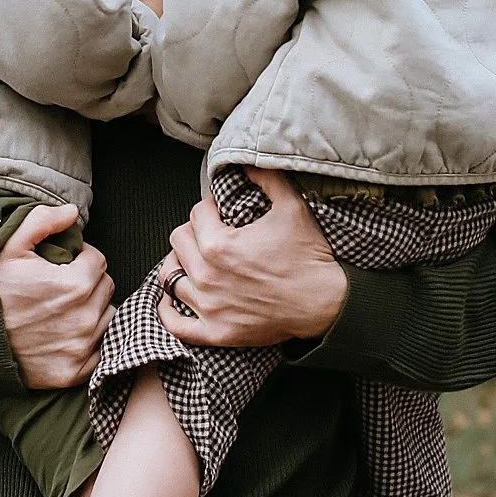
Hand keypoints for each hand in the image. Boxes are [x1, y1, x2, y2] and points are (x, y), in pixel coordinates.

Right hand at [0, 205, 113, 388]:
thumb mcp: (10, 246)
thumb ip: (43, 221)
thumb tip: (73, 212)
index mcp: (75, 284)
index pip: (98, 261)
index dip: (80, 259)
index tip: (62, 265)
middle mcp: (84, 318)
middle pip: (105, 288)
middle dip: (88, 283)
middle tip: (61, 287)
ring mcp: (80, 348)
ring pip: (106, 317)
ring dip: (92, 310)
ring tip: (63, 310)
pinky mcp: (74, 372)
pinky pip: (100, 350)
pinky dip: (90, 342)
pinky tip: (67, 334)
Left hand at [158, 169, 347, 347]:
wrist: (327, 303)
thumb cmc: (308, 256)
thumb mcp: (291, 206)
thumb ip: (266, 178)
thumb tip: (245, 164)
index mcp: (218, 244)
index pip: (196, 214)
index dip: (210, 207)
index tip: (222, 211)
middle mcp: (207, 276)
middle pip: (177, 241)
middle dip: (193, 231)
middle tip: (211, 232)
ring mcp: (209, 307)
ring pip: (169, 277)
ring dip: (178, 263)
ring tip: (193, 258)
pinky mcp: (216, 332)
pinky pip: (177, 325)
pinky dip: (168, 311)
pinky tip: (172, 298)